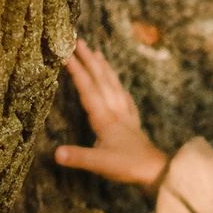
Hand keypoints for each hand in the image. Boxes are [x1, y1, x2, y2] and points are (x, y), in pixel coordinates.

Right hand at [55, 42, 166, 189]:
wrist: (156, 171)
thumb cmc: (129, 166)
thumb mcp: (100, 164)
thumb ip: (78, 157)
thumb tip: (56, 154)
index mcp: (105, 119)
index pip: (88, 90)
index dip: (77, 72)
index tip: (67, 55)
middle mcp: (115, 112)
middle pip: (101, 81)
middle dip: (89, 60)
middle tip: (79, 41)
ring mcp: (126, 115)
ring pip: (114, 85)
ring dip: (104, 68)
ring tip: (97, 53)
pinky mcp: (133, 123)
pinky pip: (125, 98)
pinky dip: (119, 87)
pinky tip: (118, 84)